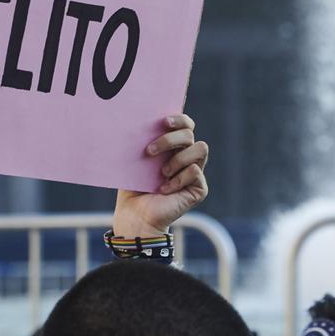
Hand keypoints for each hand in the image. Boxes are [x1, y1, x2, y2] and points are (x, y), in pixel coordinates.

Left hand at [111, 114, 208, 238]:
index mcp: (174, 147)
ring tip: (162, 173)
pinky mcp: (199, 188)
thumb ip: (145, 142)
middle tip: (149, 151)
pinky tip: (164, 190)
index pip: (186, 125)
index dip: (180, 119)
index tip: (163, 121)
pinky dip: (177, 180)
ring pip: (200, 148)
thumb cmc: (133, 187)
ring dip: (177, 159)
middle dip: (169, 139)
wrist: (135, 216)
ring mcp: (195, 172)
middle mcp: (187, 157)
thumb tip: (140, 121)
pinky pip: (195, 172)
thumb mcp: (137, 160)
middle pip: (190, 134)